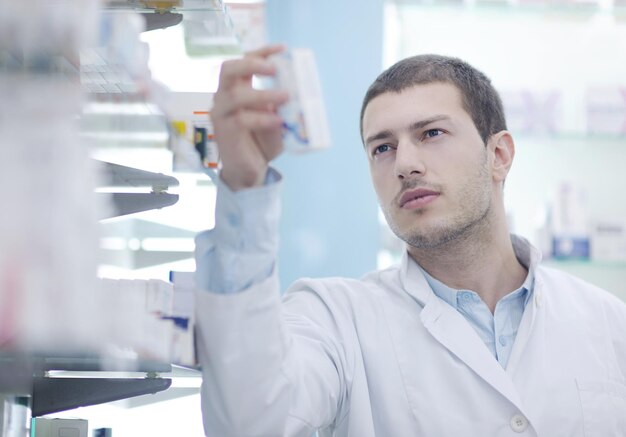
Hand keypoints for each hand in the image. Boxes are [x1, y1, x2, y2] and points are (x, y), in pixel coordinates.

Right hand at [211, 45, 288, 190]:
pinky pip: (241, 119)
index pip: (243, 61)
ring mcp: (222, 114)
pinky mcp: (225, 131)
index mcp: (235, 89)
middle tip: (274, 69)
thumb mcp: (276, 119)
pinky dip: (262, 118)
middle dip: (252, 64)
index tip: (283, 49)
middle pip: (229, 69)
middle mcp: (224, 97)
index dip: (261, 52)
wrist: (249, 171)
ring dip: (263, 94)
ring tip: (285, 97)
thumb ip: (282, 106)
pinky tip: (277, 122)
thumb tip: (297, 92)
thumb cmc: (261, 142)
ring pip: (236, 94)